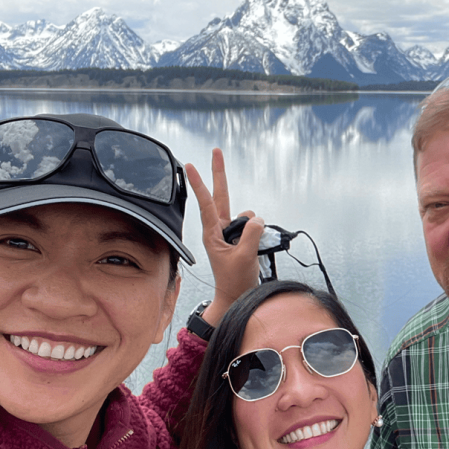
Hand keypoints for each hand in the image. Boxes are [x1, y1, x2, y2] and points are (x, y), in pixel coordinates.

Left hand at [186, 149, 261, 327]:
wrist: (236, 297)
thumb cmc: (235, 281)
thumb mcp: (245, 257)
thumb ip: (251, 234)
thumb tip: (256, 218)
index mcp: (213, 233)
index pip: (206, 203)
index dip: (199, 183)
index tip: (190, 166)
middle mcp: (219, 229)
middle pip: (221, 196)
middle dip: (219, 174)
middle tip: (215, 151)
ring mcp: (230, 233)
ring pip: (246, 216)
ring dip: (253, 227)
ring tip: (249, 252)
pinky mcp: (240, 238)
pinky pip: (253, 226)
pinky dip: (258, 233)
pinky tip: (255, 249)